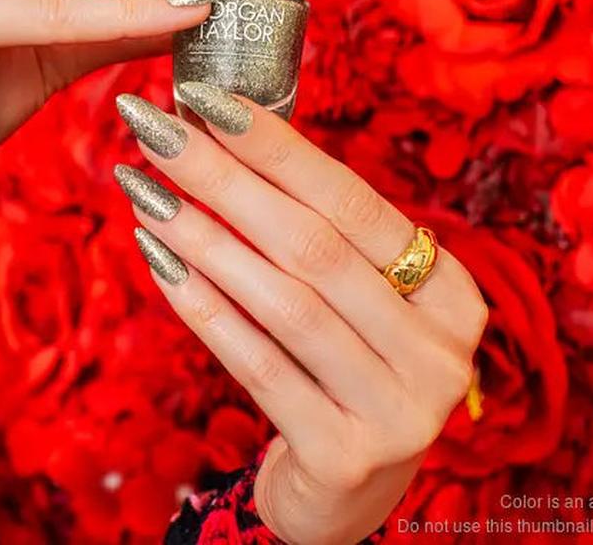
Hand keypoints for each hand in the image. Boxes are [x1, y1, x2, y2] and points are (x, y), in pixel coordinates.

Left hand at [114, 86, 487, 544]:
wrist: (347, 494)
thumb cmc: (345, 365)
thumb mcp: (360, 298)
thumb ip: (322, 232)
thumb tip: (224, 133)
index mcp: (450, 291)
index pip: (353, 201)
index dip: (277, 147)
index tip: (208, 99)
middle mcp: (439, 350)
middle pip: (314, 245)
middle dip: (225, 177)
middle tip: (157, 127)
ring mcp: (399, 409)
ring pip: (283, 301)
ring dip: (203, 236)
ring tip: (142, 187)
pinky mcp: (345, 457)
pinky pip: (258, 366)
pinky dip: (203, 306)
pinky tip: (158, 258)